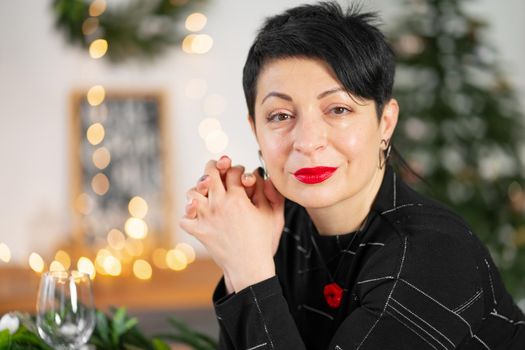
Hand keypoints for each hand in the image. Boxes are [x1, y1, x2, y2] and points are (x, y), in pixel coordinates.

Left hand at [180, 158, 284, 291]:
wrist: (250, 267)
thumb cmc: (263, 242)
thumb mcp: (273, 215)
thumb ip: (269, 192)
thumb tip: (260, 174)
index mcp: (238, 199)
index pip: (233, 171)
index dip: (238, 169)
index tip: (242, 175)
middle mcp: (219, 204)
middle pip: (209, 174)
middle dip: (215, 167)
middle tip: (218, 168)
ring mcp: (206, 218)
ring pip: (192, 193)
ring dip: (198, 189)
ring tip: (206, 191)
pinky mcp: (199, 232)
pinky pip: (185, 219)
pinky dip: (189, 215)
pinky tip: (198, 214)